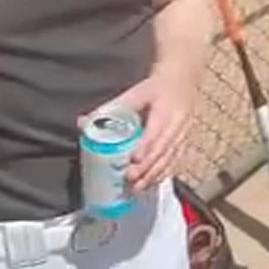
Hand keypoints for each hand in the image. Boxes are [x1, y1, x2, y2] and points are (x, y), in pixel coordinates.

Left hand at [89, 71, 195, 191]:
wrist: (183, 80)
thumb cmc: (157, 87)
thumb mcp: (136, 92)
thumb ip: (112, 107)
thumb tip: (85, 122)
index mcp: (165, 110)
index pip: (155, 131)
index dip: (145, 146)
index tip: (134, 159)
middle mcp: (177, 125)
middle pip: (163, 150)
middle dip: (147, 167)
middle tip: (130, 179)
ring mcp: (183, 135)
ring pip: (170, 158)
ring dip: (155, 174)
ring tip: (139, 187)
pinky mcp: (184, 142)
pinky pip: (176, 161)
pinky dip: (164, 173)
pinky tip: (153, 182)